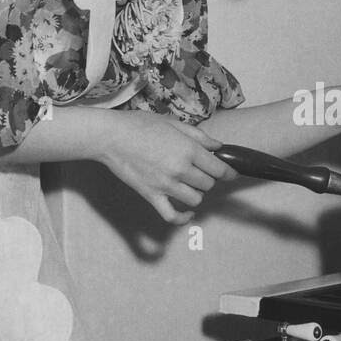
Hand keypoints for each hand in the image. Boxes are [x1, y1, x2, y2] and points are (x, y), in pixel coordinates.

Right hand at [98, 111, 236, 224]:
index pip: (218, 168)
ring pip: (195, 199)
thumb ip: (198, 136)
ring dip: (196, 193)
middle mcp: (180, 169)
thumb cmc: (139, 125)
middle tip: (200, 171)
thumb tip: (217, 146)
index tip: (231, 174)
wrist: (110, 136)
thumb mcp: (173, 123)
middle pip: (208, 184)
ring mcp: (166, 185)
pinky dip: (182, 217)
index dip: (228, 172)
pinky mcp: (151, 195)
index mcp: (188, 150)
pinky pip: (172, 215)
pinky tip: (186, 212)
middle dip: (208, 178)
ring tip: (188, 184)